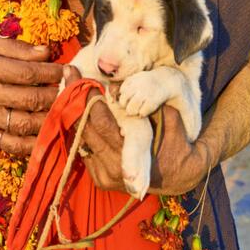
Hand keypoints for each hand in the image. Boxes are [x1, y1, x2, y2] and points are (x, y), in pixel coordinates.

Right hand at [0, 35, 62, 156]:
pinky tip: (45, 137)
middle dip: (55, 95)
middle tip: (70, 90)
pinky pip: (8, 144)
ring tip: (63, 111)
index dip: (51, 73)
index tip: (66, 70)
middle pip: (29, 99)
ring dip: (48, 119)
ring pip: (22, 124)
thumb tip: (46, 52)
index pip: (27, 73)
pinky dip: (30, 145)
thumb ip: (16, 47)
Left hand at [64, 68, 210, 193]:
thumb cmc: (176, 141)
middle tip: (69, 72)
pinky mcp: (98, 177)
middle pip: (84, 127)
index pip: (101, 121)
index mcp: (129, 156)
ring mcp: (102, 175)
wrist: (180, 176)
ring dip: (73, 110)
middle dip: (74, 97)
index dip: (89, 96)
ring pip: (79, 137)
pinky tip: (77, 105)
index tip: (81, 74)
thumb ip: (150, 101)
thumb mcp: (171, 119)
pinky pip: (82, 147)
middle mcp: (111, 168)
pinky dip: (79, 126)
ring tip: (69, 83)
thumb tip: (121, 85)